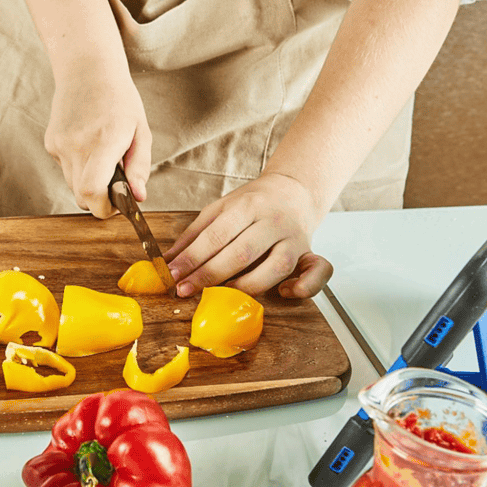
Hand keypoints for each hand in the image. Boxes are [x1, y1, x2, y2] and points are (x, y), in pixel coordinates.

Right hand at [44, 64, 151, 217]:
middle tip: (115, 186)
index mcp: (104, 141)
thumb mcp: (140, 131)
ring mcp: (60, 145)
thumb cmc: (119, 99)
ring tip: (102, 158)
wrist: (87, 69)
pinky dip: (78, 167)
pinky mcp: (51, 143)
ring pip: (72, 185)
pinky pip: (65, 170)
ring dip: (88, 182)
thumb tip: (138, 197)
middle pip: (81, 197)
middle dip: (99, 200)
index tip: (117, 204)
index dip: (104, 208)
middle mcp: (77, 145)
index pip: (92, 192)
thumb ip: (139, 167)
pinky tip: (87, 145)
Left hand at [165, 173, 332, 298]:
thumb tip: (168, 261)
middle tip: (185, 290)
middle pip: (241, 253)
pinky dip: (304, 286)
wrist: (293, 191)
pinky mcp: (310, 252)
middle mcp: (273, 221)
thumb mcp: (220, 209)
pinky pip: (318, 271)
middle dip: (209, 275)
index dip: (192, 258)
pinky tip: (284, 293)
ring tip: (221, 295)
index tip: (173, 275)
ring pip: (276, 266)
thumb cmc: (252, 204)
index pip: (216, 236)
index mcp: (248, 206)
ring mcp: (295, 238)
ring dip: (246, 286)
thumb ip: (194, 235)